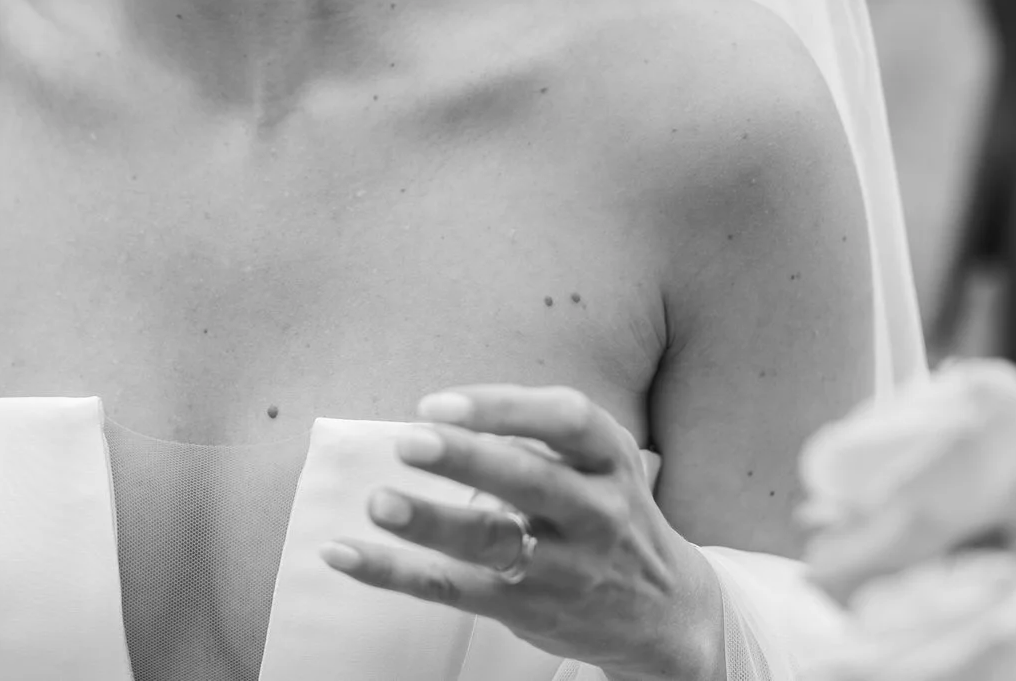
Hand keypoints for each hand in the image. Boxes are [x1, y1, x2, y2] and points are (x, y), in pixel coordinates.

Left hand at [322, 385, 724, 680]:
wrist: (665, 613)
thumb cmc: (611, 517)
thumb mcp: (604, 464)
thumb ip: (541, 436)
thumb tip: (443, 415)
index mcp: (609, 459)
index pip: (567, 421)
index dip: (503, 407)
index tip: (440, 402)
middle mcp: (595, 511)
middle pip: (529, 479)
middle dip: (467, 458)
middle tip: (409, 440)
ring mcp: (564, 566)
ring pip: (493, 542)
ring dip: (431, 522)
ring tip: (380, 502)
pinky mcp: (529, 609)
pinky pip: (455, 589)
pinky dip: (397, 571)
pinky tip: (349, 554)